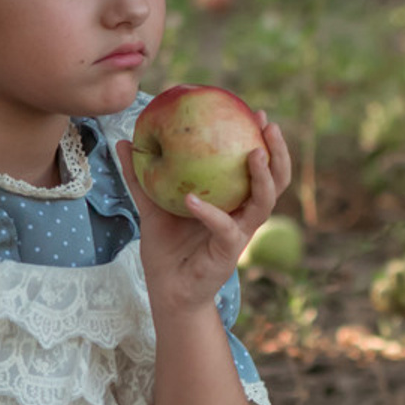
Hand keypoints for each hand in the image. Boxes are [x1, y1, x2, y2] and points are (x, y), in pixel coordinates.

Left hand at [117, 114, 292, 319]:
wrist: (167, 291)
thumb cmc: (166, 248)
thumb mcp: (152, 205)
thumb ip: (141, 176)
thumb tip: (125, 141)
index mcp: (232, 201)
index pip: (258, 167)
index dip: (264, 142)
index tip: (257, 113)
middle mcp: (242, 215)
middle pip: (276, 181)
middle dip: (278, 152)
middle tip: (268, 126)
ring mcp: (239, 234)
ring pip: (264, 203)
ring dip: (262, 177)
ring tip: (253, 153)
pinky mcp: (228, 253)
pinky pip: (224, 228)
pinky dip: (209, 212)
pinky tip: (190, 199)